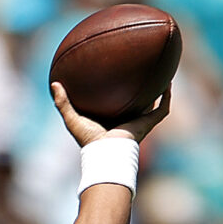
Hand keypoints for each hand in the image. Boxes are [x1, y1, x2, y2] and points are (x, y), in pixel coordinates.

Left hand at [51, 81, 170, 147]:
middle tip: (141, 71)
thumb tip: (54, 83)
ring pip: (152, 105)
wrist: (106, 152)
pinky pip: (162, 109)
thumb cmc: (89, 139)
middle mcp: (127, 119)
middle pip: (136, 102)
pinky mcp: (148, 124)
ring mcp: (139, 122)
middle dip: (140, 89)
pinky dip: (166, 97)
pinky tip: (168, 83)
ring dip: (158, 91)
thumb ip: (62, 102)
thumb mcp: (72, 118)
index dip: (118, 91)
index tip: (117, 75)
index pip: (116, 103)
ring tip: (161, 74)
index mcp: (111, 118)